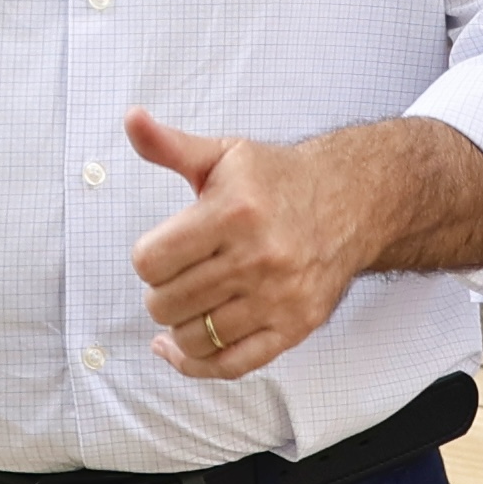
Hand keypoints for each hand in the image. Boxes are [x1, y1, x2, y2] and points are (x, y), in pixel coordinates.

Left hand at [125, 111, 369, 378]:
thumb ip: (170, 145)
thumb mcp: (223, 154)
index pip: (151, 261)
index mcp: (233, 212)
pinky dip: (197, 364)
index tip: (160, 250)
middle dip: (159, 292)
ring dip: (177, 325)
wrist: (350, 201)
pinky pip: (232, 365)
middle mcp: (258, 258)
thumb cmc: (277, 180)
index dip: (146, 258)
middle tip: (175, 276)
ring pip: (194, 337)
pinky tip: (180, 348)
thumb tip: (132, 118)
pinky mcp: (295, 327)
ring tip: (185, 305)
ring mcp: (279, 298)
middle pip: (166, 303)